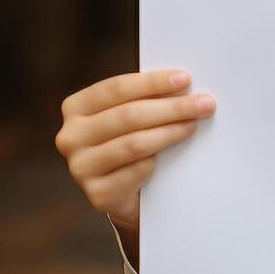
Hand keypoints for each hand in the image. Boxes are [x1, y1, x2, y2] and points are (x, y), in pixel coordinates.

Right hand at [54, 69, 217, 230]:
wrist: (123, 192)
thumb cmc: (129, 140)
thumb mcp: (129, 115)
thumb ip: (145, 98)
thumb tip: (183, 84)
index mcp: (76, 108)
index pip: (116, 88)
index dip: (152, 82)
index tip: (185, 79)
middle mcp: (70, 137)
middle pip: (128, 115)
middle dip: (171, 107)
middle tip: (204, 104)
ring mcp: (80, 168)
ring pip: (134, 144)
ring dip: (170, 132)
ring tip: (194, 124)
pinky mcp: (97, 194)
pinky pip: (136, 171)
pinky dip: (158, 161)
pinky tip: (173, 156)